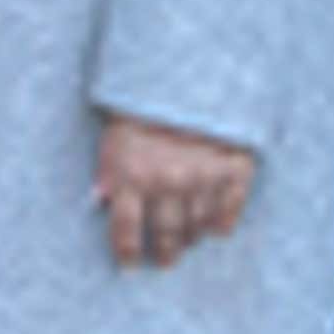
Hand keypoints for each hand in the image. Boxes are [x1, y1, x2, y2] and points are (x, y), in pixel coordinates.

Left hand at [95, 112, 256, 269]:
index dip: (127, 253)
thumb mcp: (115, 133)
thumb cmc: (146, 103)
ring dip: (191, 239)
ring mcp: (203, 177)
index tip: (130, 264)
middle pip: (166, 236)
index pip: (126, 231)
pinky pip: (230, 212)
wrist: (191, 69)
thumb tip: (99, 201)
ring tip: (188, 242)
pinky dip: (221, 225)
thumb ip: (108, 170)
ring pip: (198, 229)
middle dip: (165, 253)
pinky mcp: (234, 169)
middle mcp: (167, 182)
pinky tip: (215, 228)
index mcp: (131, 175)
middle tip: (165, 260)